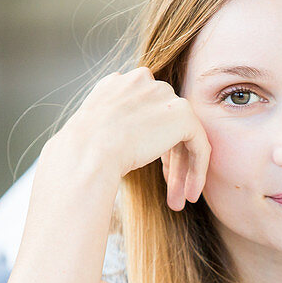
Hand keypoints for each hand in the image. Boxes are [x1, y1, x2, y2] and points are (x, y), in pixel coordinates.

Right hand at [55, 66, 210, 211]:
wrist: (88, 151)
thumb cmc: (82, 152)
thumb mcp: (95, 131)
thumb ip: (115, 126)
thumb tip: (130, 143)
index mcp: (119, 83)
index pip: (146, 114)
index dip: (150, 145)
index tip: (151, 173)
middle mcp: (143, 81)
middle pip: (166, 125)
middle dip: (169, 162)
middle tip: (170, 192)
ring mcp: (164, 95)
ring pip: (183, 137)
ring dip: (182, 171)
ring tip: (180, 201)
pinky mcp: (182, 114)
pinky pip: (198, 144)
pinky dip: (198, 170)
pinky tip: (191, 193)